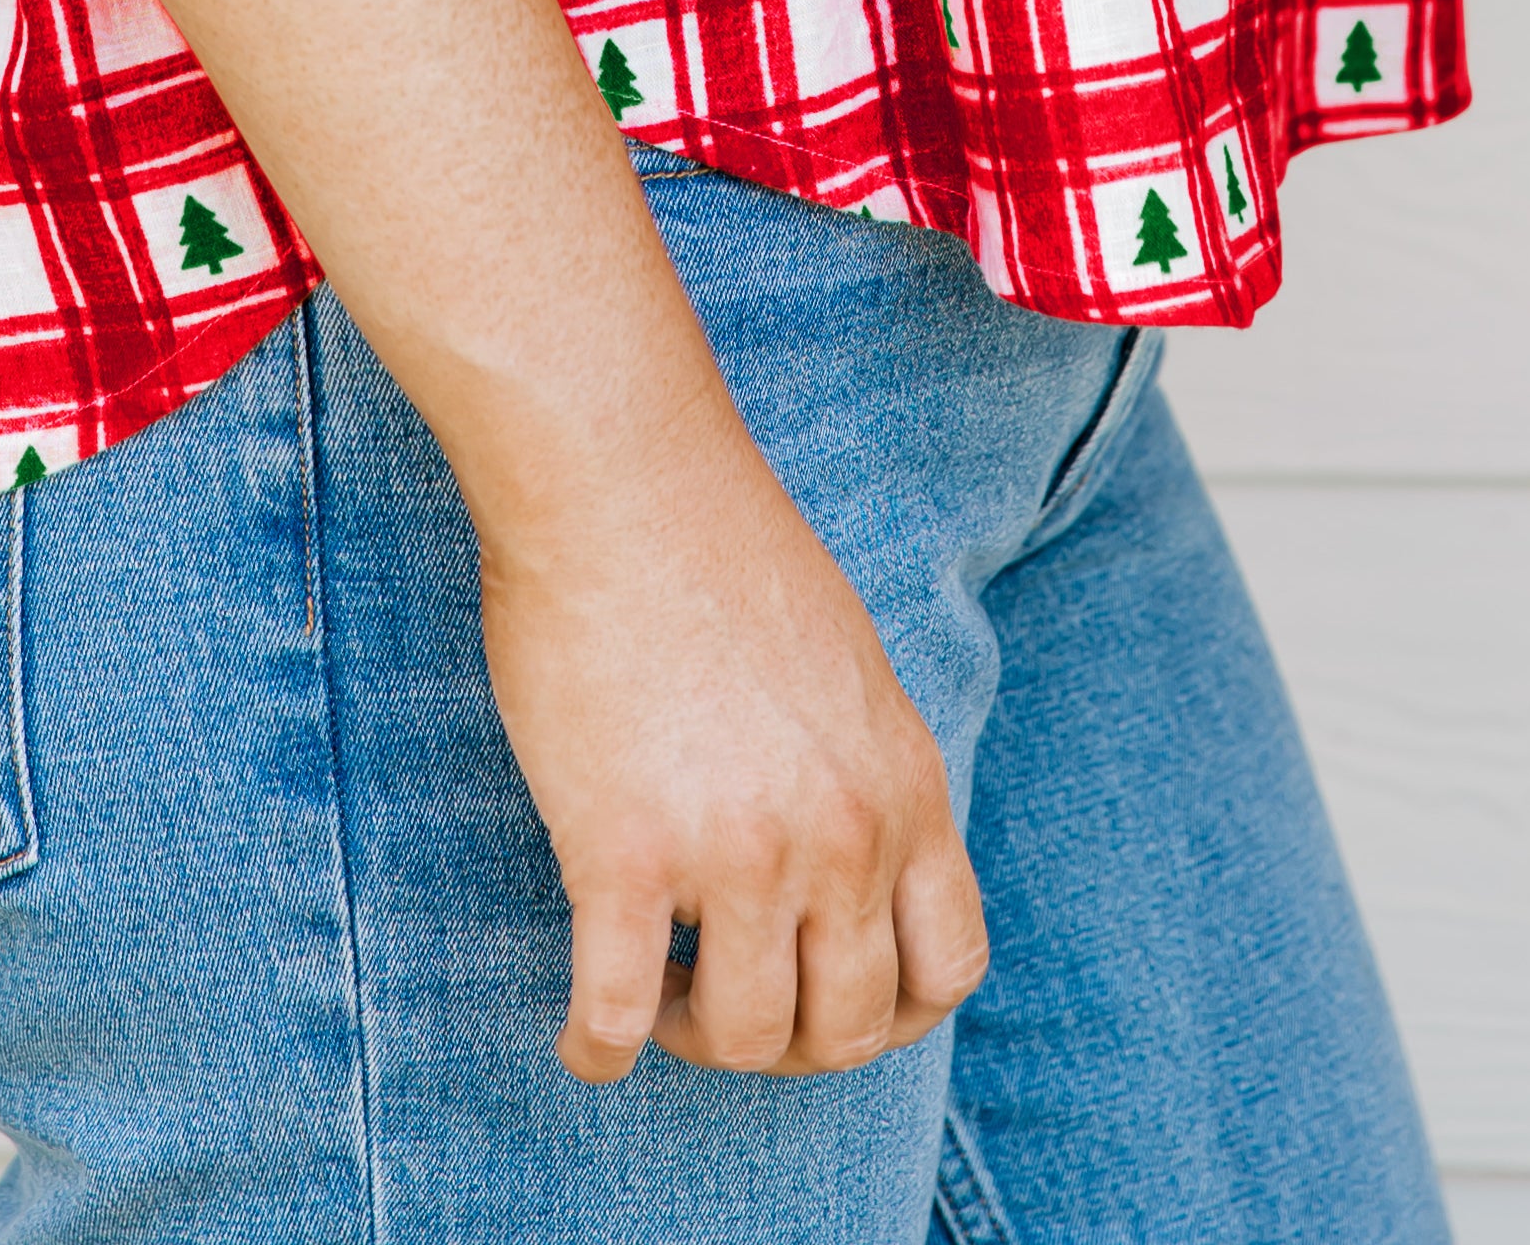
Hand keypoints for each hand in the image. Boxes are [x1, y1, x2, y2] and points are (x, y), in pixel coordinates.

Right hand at [480, 427, 986, 1084]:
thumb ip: (862, 772)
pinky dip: (597, 1050)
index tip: (822, 994)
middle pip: (846, 1029)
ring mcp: (738, 852)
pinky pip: (617, 1019)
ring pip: (742, 1039)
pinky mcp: (625, 855)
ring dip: (696, 1039)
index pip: (946, 969)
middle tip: (726, 996)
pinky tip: (583, 1035)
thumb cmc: (722, 550)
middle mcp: (840, 834)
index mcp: (902, 784)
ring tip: (659, 991)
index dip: (888, 1015)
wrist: (623, 479)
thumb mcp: (849, 666)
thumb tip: (848, 864)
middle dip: (786, 1042)